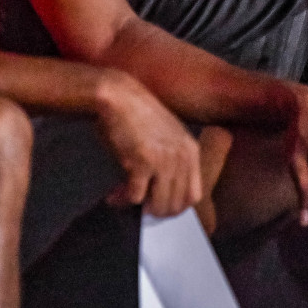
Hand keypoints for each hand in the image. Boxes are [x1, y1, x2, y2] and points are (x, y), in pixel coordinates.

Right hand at [94, 70, 202, 217]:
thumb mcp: (168, 136)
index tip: (158, 206)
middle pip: (175, 205)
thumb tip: (163, 198)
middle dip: (153, 211)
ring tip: (122, 197)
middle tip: (136, 204)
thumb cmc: (137, 116)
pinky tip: (113, 195)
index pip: (194, 196)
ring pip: (157, 206)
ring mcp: (163, 160)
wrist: (118, 96)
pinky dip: (122, 200)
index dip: (175, 207)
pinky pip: (135, 197)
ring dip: (138, 207)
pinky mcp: (141, 163)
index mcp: (191, 150)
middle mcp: (181, 157)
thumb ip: (172, 162)